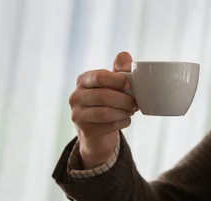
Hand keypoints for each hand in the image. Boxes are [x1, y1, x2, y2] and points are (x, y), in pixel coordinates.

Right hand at [69, 52, 137, 168]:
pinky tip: (126, 120)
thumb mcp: (112, 82)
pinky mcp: (85, 130)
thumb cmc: (106, 101)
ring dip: (123, 112)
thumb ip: (120, 68)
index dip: (117, 80)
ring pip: (105, 113)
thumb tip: (126, 59)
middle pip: (103, 96)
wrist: (96, 130)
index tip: (129, 84)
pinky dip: (122, 122)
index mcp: (83, 80)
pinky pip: (108, 126)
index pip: (99, 77)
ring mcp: (78, 115)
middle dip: (123, 99)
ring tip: (131, 110)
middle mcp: (76, 97)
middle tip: (134, 102)